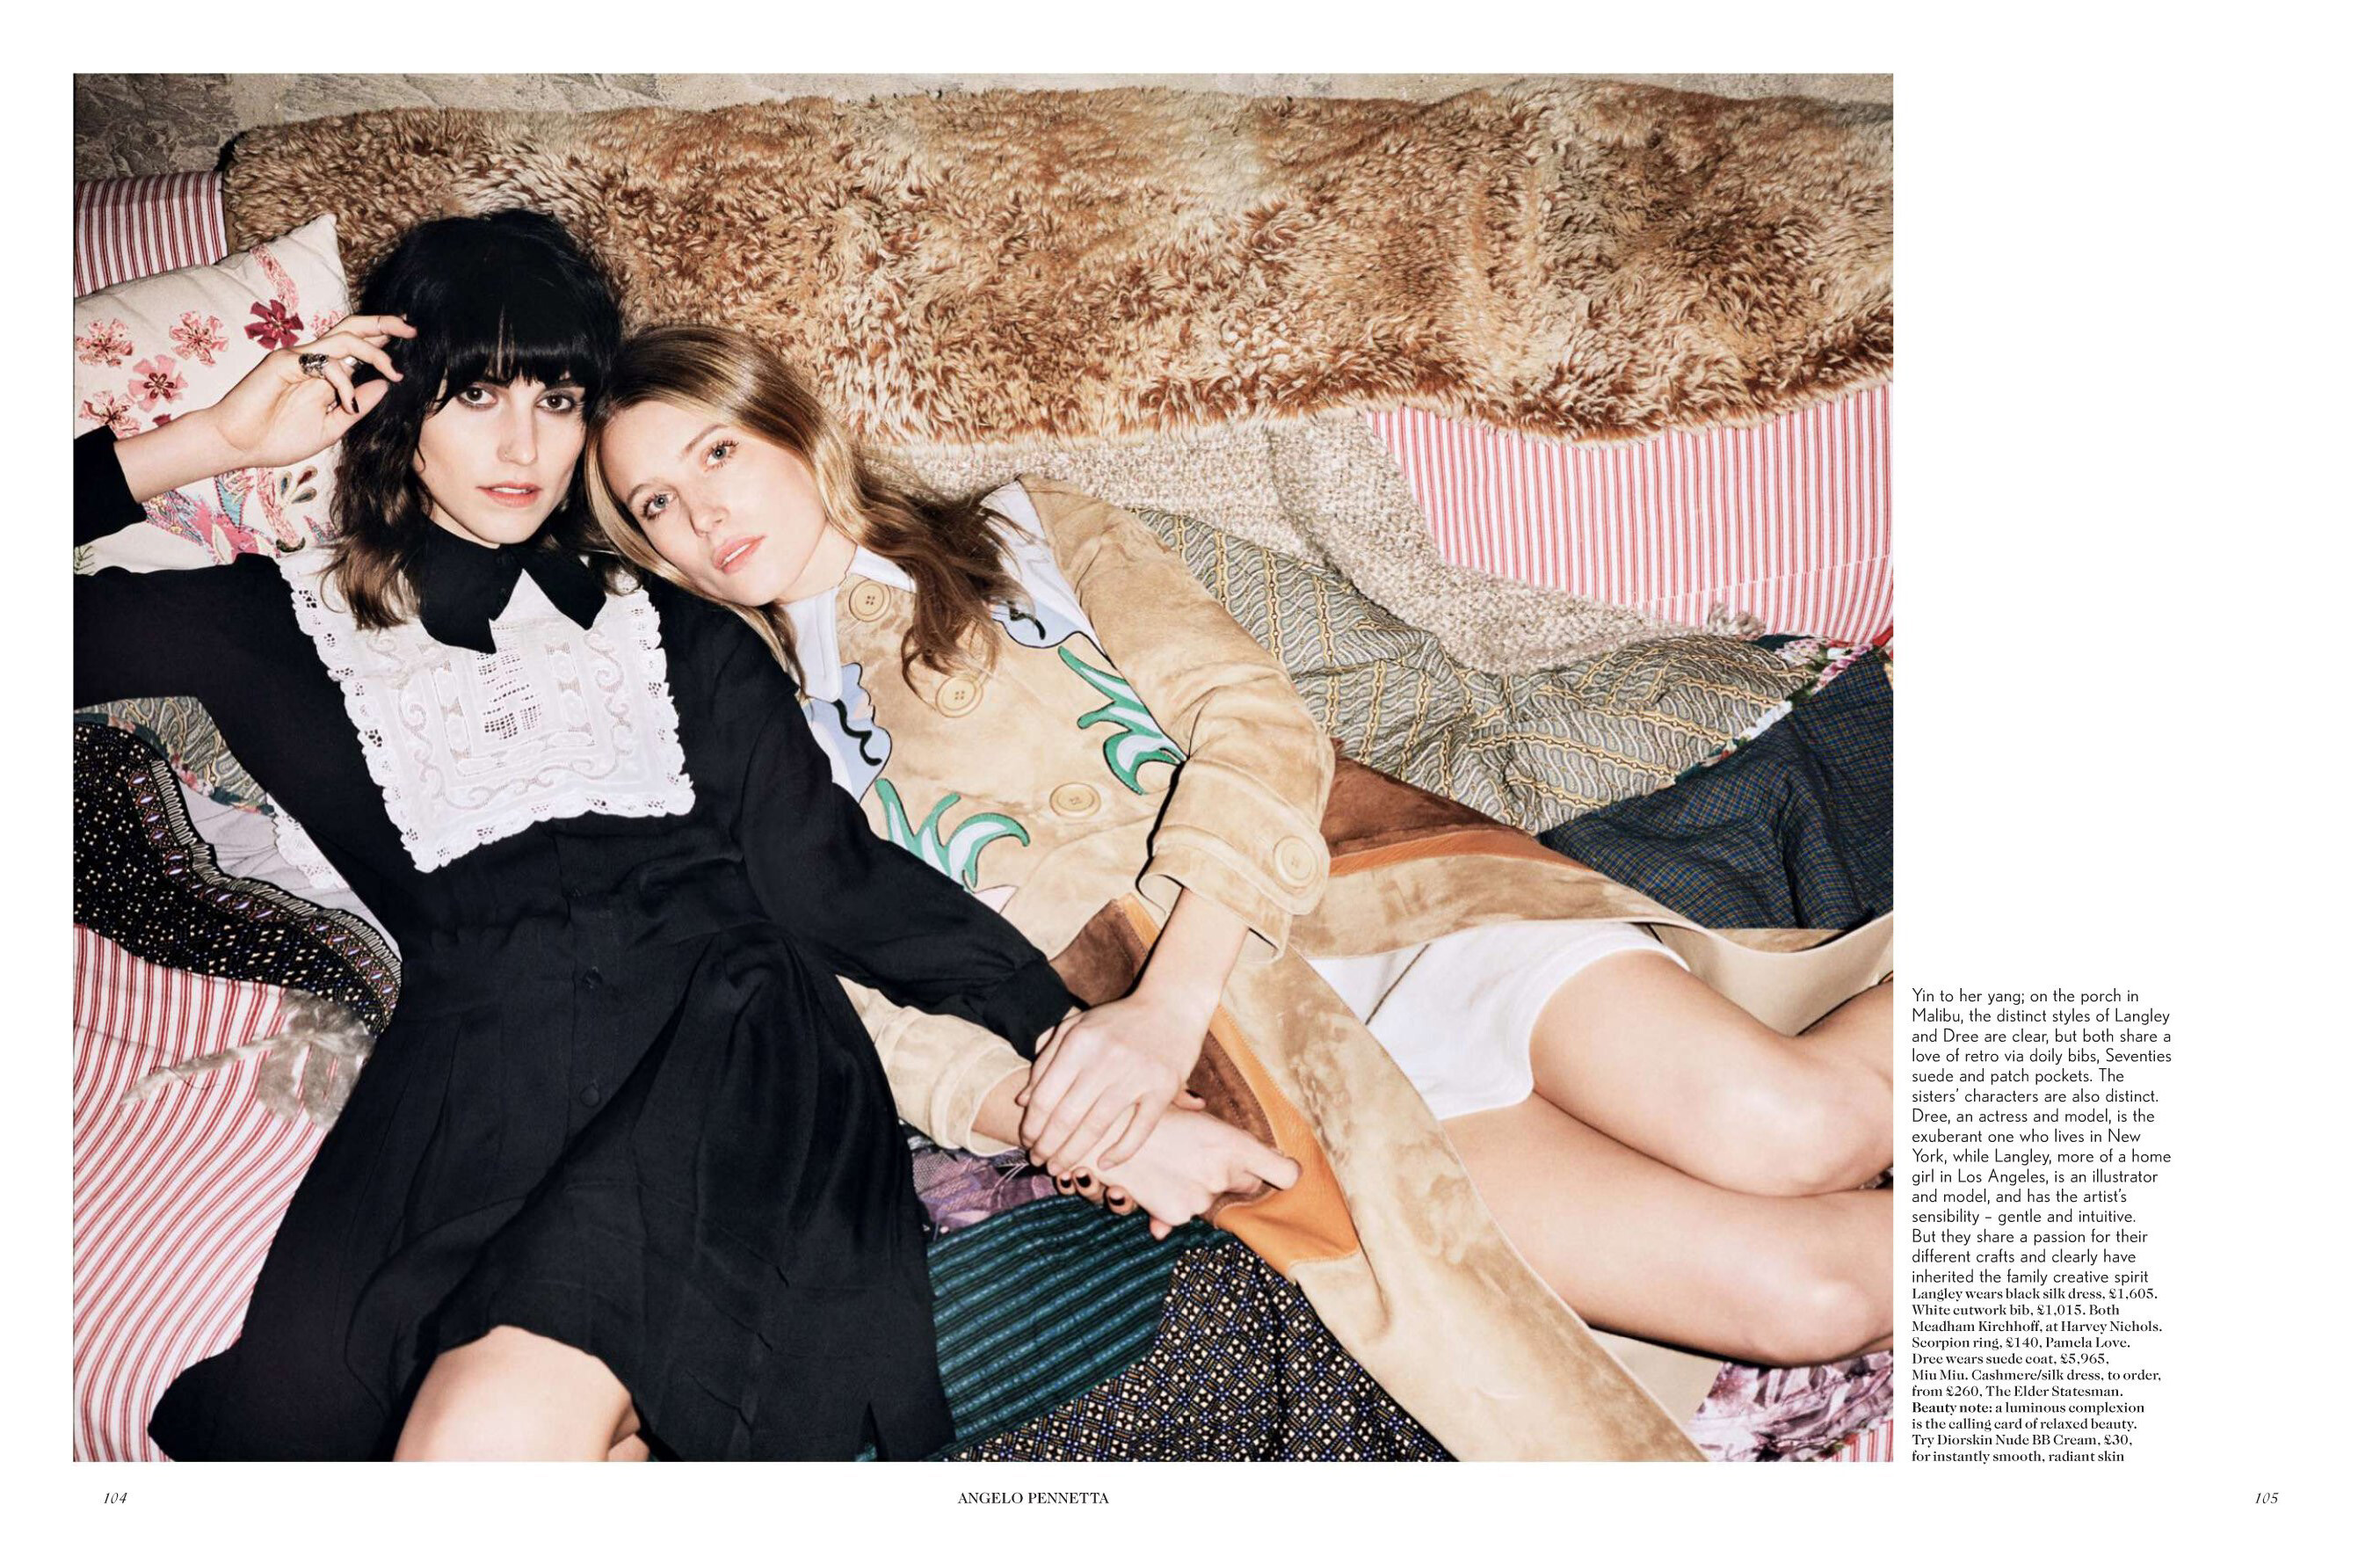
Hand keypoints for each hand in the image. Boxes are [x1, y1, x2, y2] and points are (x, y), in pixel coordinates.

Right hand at [201, 313, 416, 468]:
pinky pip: (325, 362)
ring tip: (394, 371)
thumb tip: (386, 386)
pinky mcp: (285, 361)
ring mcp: (299, 357)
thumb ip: (358, 407)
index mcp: (326, 375)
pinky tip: (346, 404)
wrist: (238, 446)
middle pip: (354, 328)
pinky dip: (343, 382)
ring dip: (375, 351)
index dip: (384, 341)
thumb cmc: (278, 439)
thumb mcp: (331, 427)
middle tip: (412, 328)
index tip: (411, 340)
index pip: (359, 348)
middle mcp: (315, 360)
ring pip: (345, 338)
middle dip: (385, 324)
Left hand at [1019, 991, 1209, 1173]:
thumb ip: (1046, 1060)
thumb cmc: (1118, 1020)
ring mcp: (1137, 1075)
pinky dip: (1120, 1152)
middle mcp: (1105, 1058)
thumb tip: (1023, 1101)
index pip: (1045, 1096)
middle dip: (1047, 1146)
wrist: (1173, 1004)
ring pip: (1096, 1127)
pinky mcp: (1164, 1088)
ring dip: (1073, 1154)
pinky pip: (1139, 1130)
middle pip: (1066, 1116)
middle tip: (1039, 1162)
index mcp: (1079, 1042)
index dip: (1032, 1126)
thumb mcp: (1076, 1027)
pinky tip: (1103, 1163)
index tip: (1026, 1143)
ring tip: (1061, 1169)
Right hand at [1084, 1104, 1300, 1240]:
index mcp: (1231, 1142)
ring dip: (1197, 1186)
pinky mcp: (1175, 1215)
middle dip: (1234, 1173)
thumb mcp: (1185, 1103)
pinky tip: (1152, 1181)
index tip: (1282, 1170)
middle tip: (1203, 1154)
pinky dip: (1170, 1202)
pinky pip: (1184, 1212)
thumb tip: (1222, 1126)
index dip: (1284, 1172)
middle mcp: (1222, 1174)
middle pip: (1249, 1185)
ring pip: (1213, 1198)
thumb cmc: (1143, 1109)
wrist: (1099, 1132)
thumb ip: (1212, 1124)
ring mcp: (1199, 1199)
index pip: (1283, 1173)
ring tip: (1168, 1162)